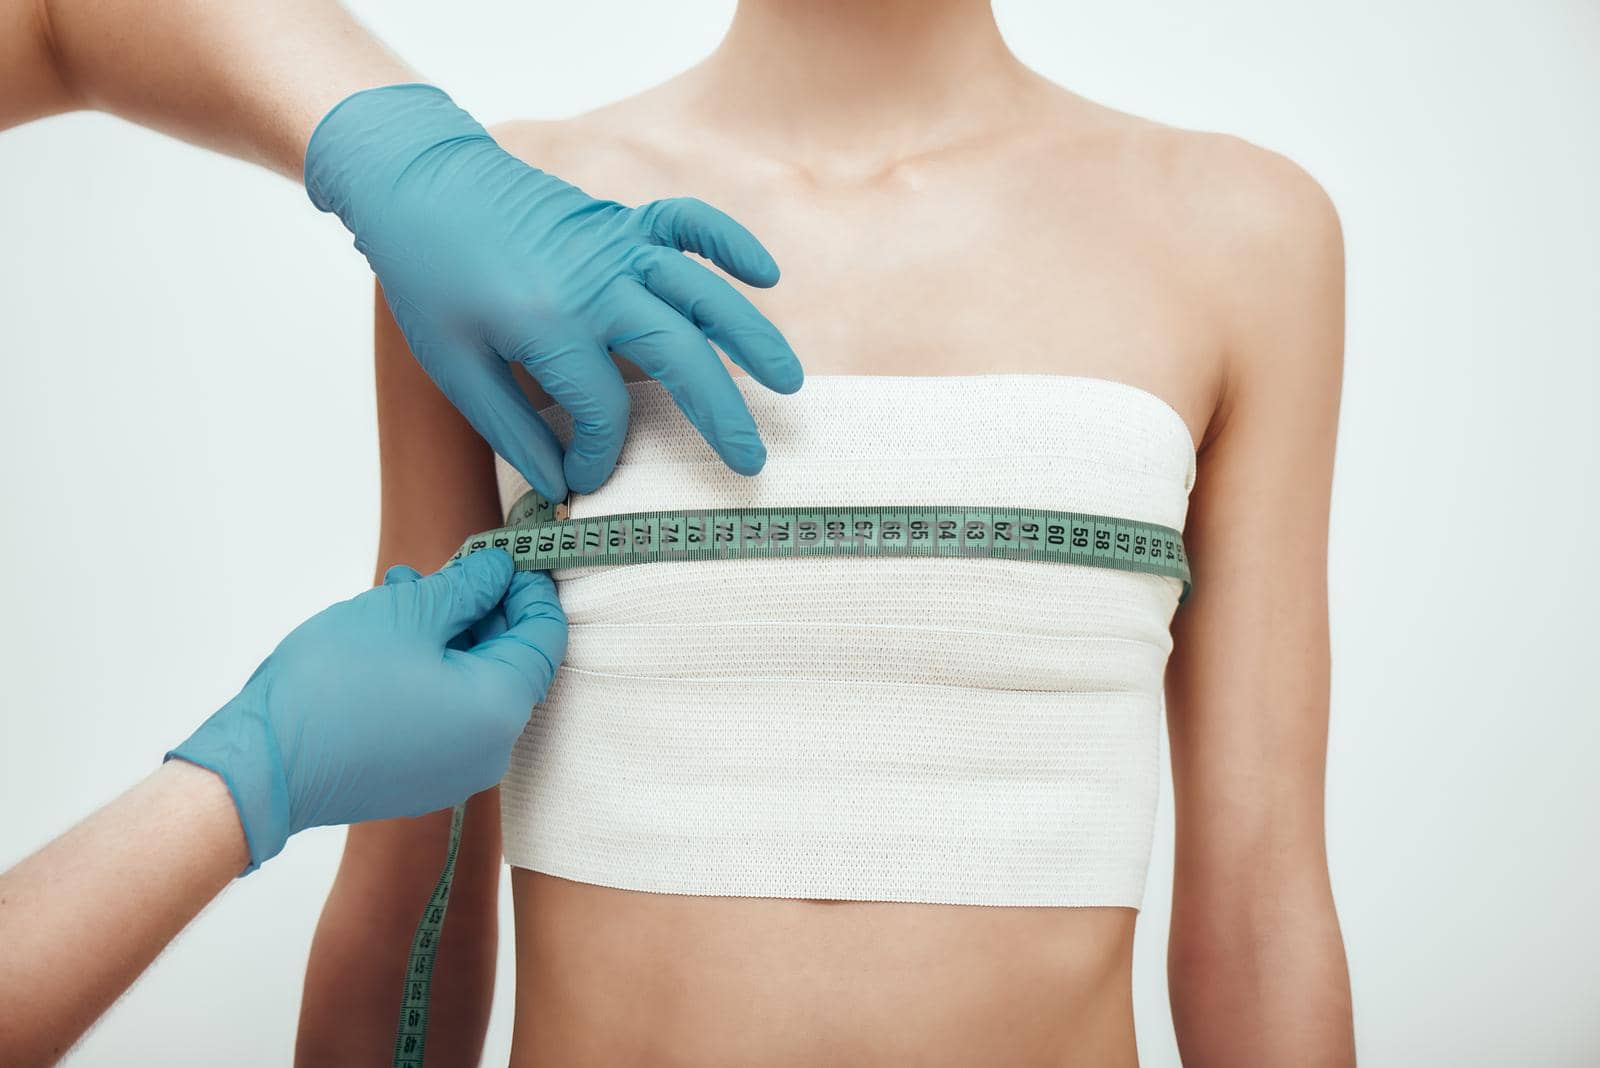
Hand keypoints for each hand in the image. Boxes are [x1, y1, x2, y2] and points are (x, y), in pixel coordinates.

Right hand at [168, 550, 565, 871]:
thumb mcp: (408, 613)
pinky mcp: (419, 778)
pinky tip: (390, 632)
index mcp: (499, 709)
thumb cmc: (334, 685)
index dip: (530, 590)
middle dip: (480, 608)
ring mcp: (455, 770)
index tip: (507, 557)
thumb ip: (468, 587)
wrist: (262, 766)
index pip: (545, 638)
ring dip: (447, 632)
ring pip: (470, 683)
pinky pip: (443, 713)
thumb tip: (500, 570)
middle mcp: (490, 749)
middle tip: (447, 568)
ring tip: (403, 589)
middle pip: (508, 661)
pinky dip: (429, 669)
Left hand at [303, 83, 803, 499]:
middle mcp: (596, 285)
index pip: (603, 411)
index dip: (599, 455)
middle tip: (752, 461)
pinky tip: (767, 276)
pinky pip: (690, 224)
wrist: (415, 182)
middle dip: (721, 415)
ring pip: (703, 293)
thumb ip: (512, 430)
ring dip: (751, 337)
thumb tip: (560, 483)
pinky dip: (730, 244)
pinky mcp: (622, 220)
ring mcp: (616, 246)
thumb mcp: (453, 367)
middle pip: (680, 356)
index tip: (586, 477)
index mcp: (549, 326)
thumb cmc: (428, 276)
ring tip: (789, 383)